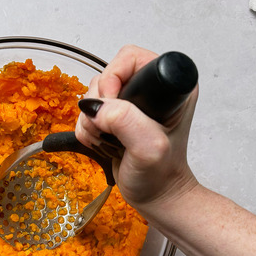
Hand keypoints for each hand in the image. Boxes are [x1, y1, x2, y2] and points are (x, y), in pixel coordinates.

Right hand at [75, 45, 199, 206]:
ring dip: (91, 120)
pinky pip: (86, 112)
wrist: (156, 197)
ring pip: (93, 94)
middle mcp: (150, 89)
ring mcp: (131, 103)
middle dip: (99, 104)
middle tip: (111, 130)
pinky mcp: (115, 117)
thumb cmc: (161, 176)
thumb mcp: (149, 148)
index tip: (113, 108)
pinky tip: (103, 144)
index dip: (113, 78)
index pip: (130, 58)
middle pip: (106, 75)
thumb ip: (125, 120)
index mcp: (169, 86)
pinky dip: (87, 129)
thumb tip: (95, 107)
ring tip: (108, 141)